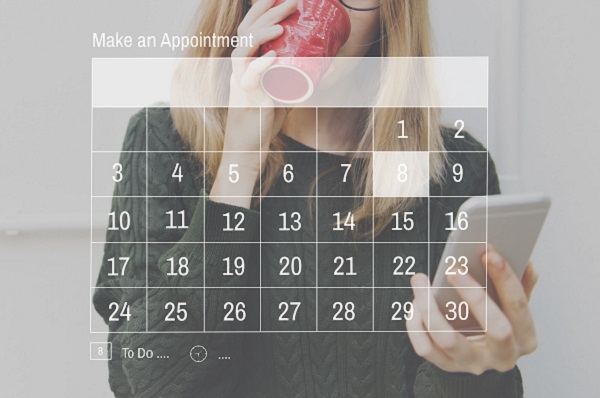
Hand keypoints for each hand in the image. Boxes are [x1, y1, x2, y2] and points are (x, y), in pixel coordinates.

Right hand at [226, 0, 296, 154]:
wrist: (248, 148)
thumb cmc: (263, 121)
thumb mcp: (283, 94)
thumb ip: (296, 80)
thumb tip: (325, 67)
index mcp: (246, 63)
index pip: (250, 27)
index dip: (262, 8)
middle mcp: (240, 68)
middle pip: (247, 31)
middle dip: (268, 12)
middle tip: (292, 0)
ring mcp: (241, 82)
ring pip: (242, 50)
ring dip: (261, 34)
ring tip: (281, 23)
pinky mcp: (247, 99)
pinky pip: (249, 78)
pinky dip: (260, 66)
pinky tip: (273, 56)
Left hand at [407, 249, 538, 374]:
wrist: (482, 356)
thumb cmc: (498, 324)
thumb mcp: (514, 307)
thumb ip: (520, 284)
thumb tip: (522, 259)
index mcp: (524, 337)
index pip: (519, 307)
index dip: (505, 278)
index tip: (488, 253)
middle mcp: (502, 355)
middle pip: (494, 328)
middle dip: (473, 294)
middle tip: (454, 268)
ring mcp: (473, 363)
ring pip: (448, 339)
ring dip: (430, 307)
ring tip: (420, 281)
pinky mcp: (447, 366)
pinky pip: (425, 347)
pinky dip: (415, 324)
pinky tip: (415, 305)